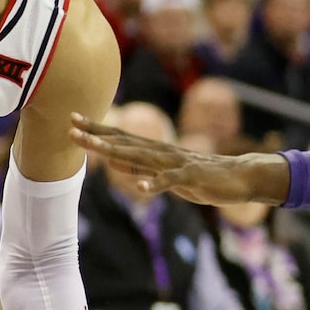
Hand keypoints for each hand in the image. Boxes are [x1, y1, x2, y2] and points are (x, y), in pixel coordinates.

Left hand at [71, 118, 282, 205]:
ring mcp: (176, 163)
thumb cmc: (199, 176)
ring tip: (97, 150)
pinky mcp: (192, 178)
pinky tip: (143, 189)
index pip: (119, 137)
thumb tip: (111, 160)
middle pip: (124, 143)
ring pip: (143, 157)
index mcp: (154, 151)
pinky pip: (172, 182)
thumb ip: (138, 166)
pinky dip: (157, 184)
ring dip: (119, 153)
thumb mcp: (162, 172)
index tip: (72, 121)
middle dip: (97, 137)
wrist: (239, 177)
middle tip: (71, 129)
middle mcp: (162, 152)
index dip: (96, 129)